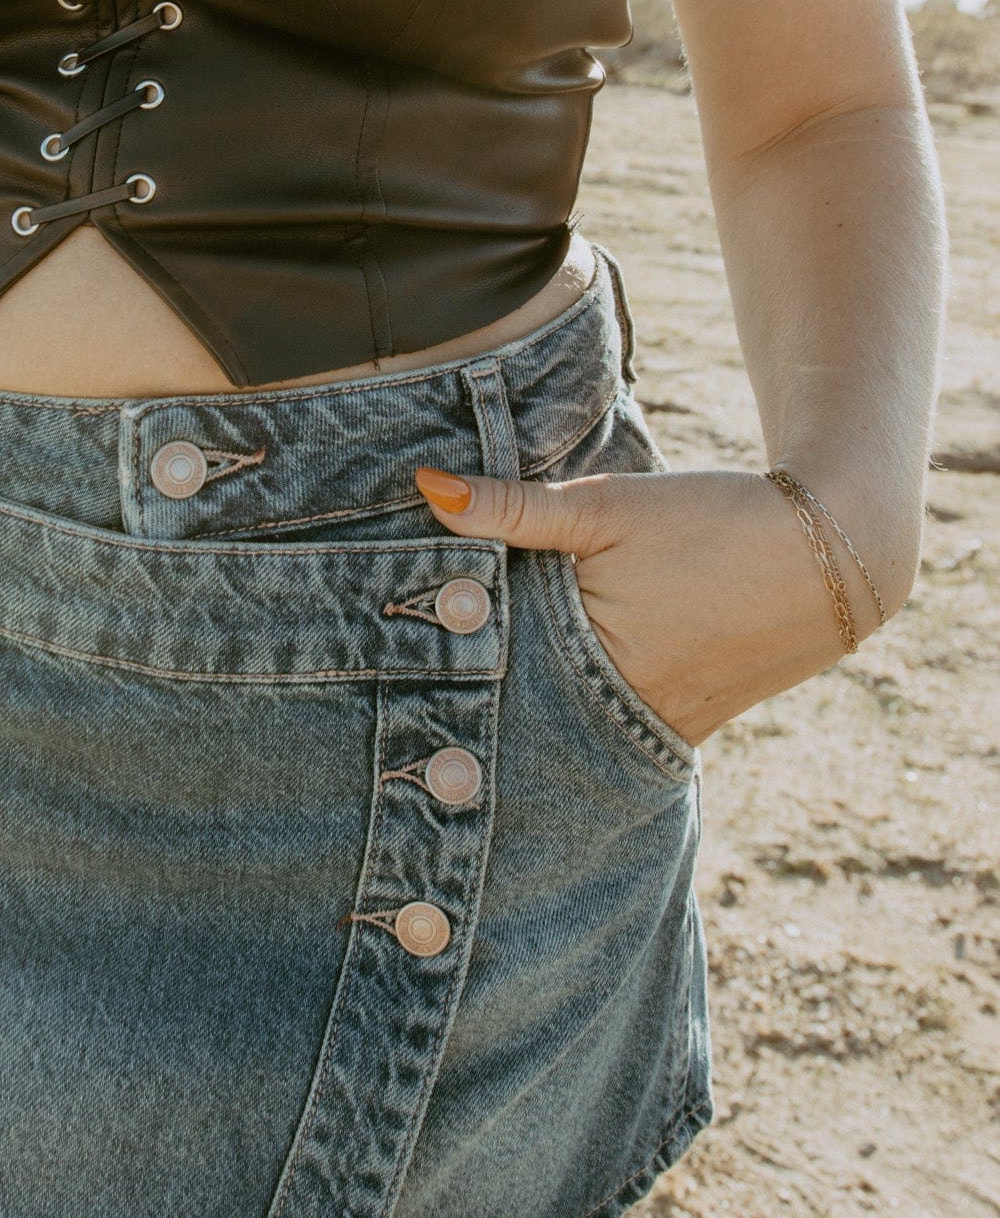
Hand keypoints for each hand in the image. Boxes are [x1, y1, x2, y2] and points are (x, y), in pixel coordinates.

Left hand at [413, 463, 873, 746]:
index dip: (435, 672)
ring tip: (449, 697)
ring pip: (561, 726)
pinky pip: (605, 726)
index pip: (485, 684)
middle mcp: (619, 718)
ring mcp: (654, 731)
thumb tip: (424, 486)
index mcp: (591, 669)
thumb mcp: (608, 505)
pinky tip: (537, 690)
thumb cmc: (714, 522)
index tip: (385, 658)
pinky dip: (572, 706)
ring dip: (517, 707)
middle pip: (518, 719)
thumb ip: (514, 507)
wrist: (832, 552)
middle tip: (400, 694)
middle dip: (466, 706)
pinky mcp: (682, 726)